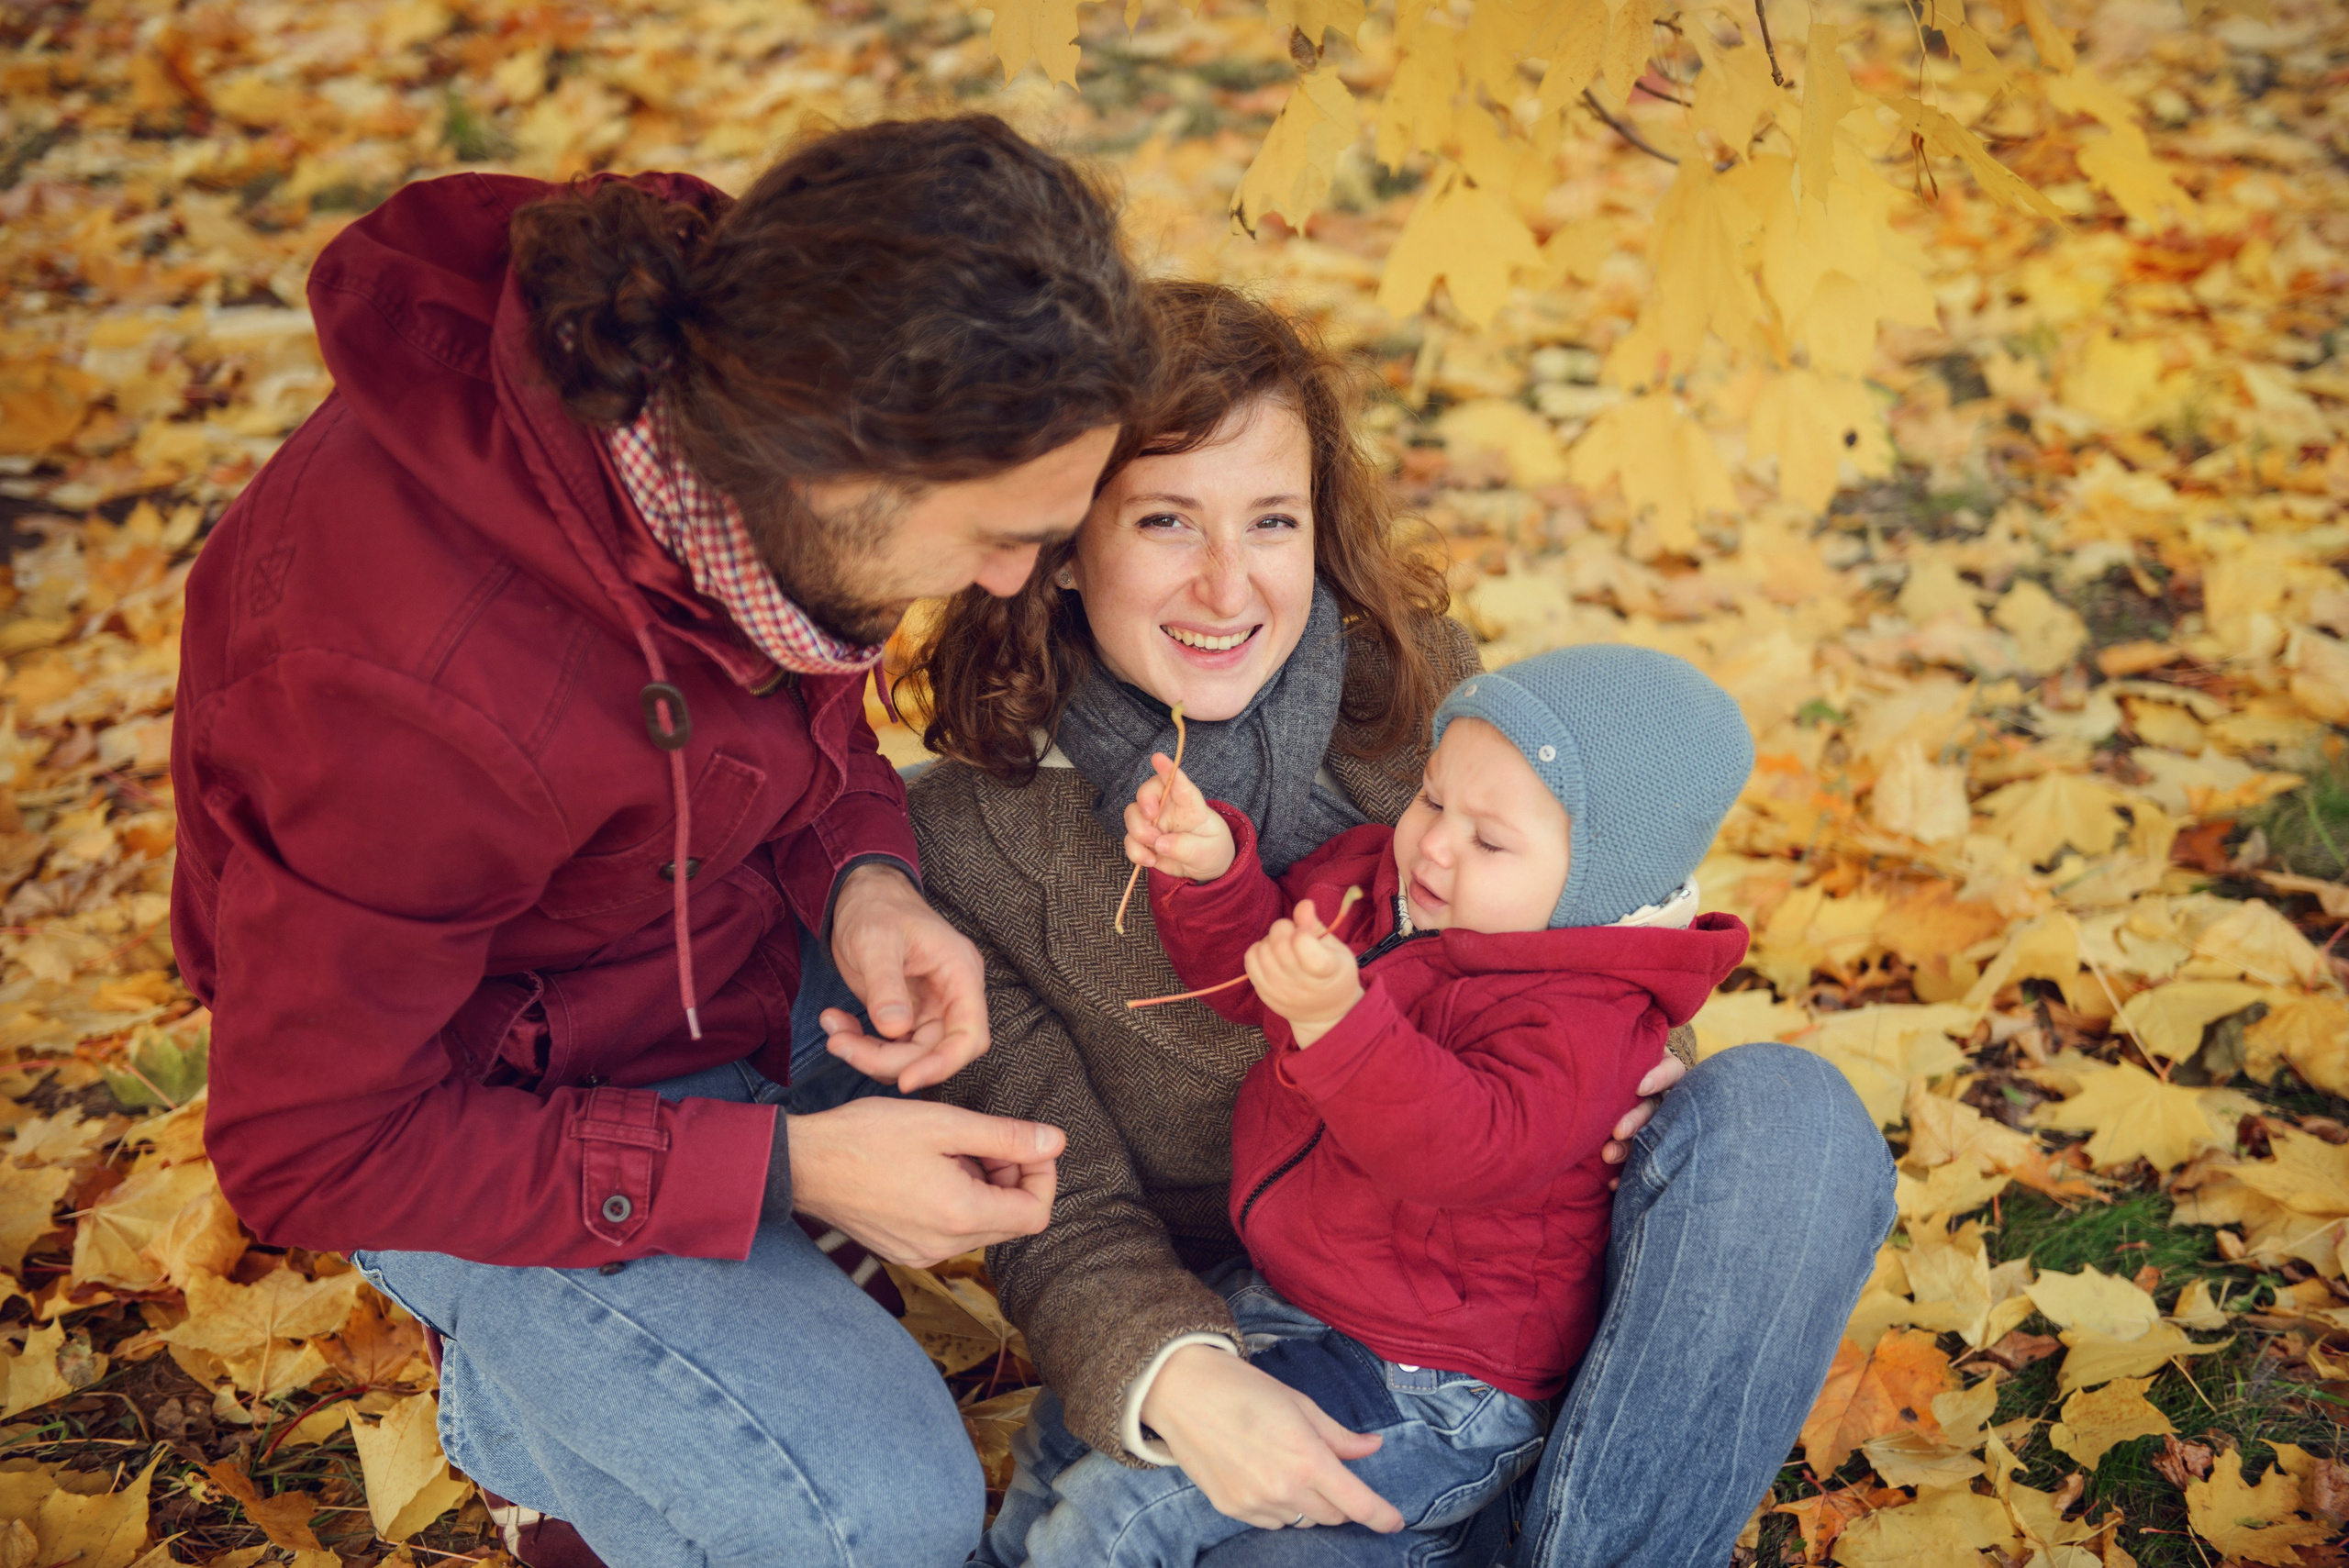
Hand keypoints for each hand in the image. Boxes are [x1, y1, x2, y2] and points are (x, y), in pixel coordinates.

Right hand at [788, 1097, 1062, 1266]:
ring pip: (982, 1225)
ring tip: (950, 1151)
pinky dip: (956, 1201)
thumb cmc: (866, 1136)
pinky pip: (951, 1231)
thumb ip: (1006, 1136)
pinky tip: (929, 1170)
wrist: (803, 1164)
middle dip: (1013, 1179)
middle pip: (1011, 1222)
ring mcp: (921, 1254)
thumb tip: (1056, 1142)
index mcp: (960, 1216)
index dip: (1042, 1175)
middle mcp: (944, 1247)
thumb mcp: (944, 1124)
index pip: (1036, 1213)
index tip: (1025, 1144)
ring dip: (983, 1188)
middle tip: (983, 1141)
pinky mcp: (904, 1250)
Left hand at [822, 863, 987, 1092]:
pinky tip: (835, 1023)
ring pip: (909, 1055)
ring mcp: (929, 1009)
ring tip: (834, 1034)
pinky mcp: (905, 1016)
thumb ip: (886, 986)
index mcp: (960, 974)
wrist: (860, 897)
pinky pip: (889, 1046)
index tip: (906, 1081)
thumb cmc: (876, 907)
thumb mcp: (876, 941)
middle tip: (841, 1047)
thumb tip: (894, 1029)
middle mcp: (951, 996)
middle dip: (887, 1060)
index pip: (969, 1035)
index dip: (943, 1064)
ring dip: (868, 1054)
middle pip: (934, 1052)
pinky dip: (861, 1044)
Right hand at [1123, 754, 1235, 882]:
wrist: (1206, 869)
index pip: (1180, 784)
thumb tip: (1160, 843)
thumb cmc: (1211, 850)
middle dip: (1144, 802)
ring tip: (1155, 848)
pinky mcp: (1143, 840)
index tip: (1158, 757)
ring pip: (1133, 814)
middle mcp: (1169, 809)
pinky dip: (1135, 851)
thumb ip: (1187, 847)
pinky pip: (1129, 840)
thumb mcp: (1207, 852)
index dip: (1168, 769)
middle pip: (1147, 792)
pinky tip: (1150, 860)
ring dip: (1139, 831)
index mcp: (1190, 806)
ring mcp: (1154, 823)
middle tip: (1152, 819)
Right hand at [1140, 1344, 1405, 1532]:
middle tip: (1330, 1471)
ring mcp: (1255, 1504)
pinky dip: (1281, 1508)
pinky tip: (1267, 1478)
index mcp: (1307, 1458)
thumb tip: (1372, 1447)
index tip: (1395, 1522)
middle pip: (1333, 1516)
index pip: (1357, 1503)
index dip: (1382, 1516)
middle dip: (1342, 1500)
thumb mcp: (1300, 1404)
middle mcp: (1284, 1489)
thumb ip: (1339, 1435)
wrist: (1182, 1391)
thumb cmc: (1244, 1388)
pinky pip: (1273, 1522)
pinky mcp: (1232, 1509)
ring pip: (1303, 1520)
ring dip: (1310, 1504)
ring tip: (1290, 1468)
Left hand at [1243, 898, 1362, 1046]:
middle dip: (1286, 928)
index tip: (1307, 932)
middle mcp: (1300, 984)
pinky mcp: (1264, 993)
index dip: (1301, 930)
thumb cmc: (1335, 976)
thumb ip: (1317, 926)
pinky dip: (1259, 950)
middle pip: (1279, 943)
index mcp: (1326, 971)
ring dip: (1272, 940)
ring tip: (1285, 947)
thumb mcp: (1337, 951)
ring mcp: (1279, 991)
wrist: (1325, 1014)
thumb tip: (1303, 904)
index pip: (1302, 943)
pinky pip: (1250, 960)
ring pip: (1263, 949)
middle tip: (1296, 934)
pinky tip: (1272, 954)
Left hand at [1600, 1047, 1685, 1185]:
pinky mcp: (1643, 1147)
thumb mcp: (1610, 1052)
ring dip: (1630, 1148)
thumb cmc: (1600, 1061)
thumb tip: (1587, 1041)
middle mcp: (1660, 1096)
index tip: (1639, 1087)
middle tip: (1617, 1131)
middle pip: (1657, 1108)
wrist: (1589, 1086)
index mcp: (1658, 1068)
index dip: (1659, 1078)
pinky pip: (1640, 1162)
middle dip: (1637, 1120)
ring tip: (1607, 1155)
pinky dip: (1626, 1174)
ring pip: (1649, 1136)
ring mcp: (1653, 1122)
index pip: (1672, 1071)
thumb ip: (1607, 1052)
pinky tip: (1612, 1183)